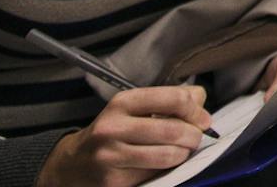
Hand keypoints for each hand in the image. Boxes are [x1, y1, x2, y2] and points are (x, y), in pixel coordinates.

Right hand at [39, 86, 211, 186]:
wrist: (73, 164)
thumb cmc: (113, 132)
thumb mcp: (135, 108)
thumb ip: (170, 100)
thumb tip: (200, 101)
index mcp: (122, 103)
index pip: (174, 98)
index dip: (195, 110)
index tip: (202, 119)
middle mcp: (113, 128)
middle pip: (172, 130)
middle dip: (193, 135)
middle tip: (196, 138)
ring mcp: (111, 157)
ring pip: (167, 155)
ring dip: (183, 154)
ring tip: (182, 151)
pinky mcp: (113, 182)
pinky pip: (154, 174)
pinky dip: (167, 169)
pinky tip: (162, 163)